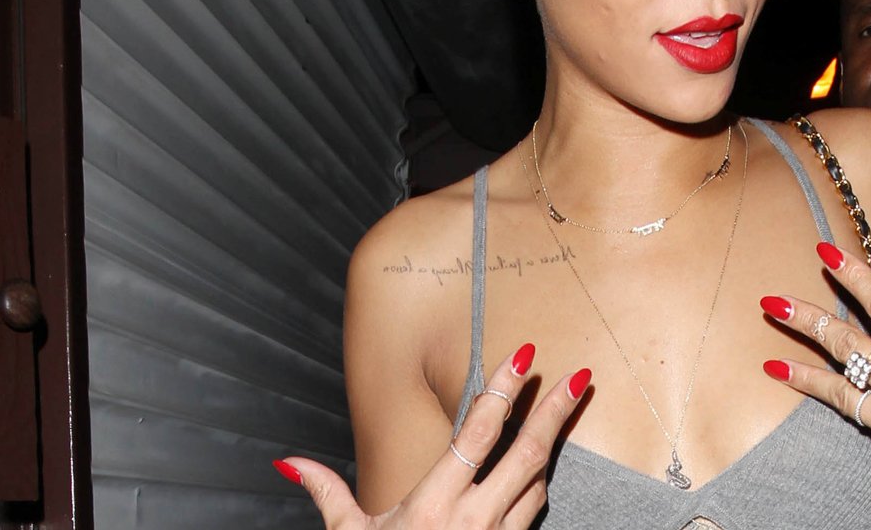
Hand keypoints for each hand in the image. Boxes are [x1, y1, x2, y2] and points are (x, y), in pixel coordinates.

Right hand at [274, 345, 591, 528]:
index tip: (523, 356)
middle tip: (579, 375)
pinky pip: (534, 510)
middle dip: (554, 410)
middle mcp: (473, 519)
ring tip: (568, 401)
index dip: (501, 391)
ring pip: (537, 480)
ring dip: (550, 442)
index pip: (477, 434)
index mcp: (432, 504)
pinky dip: (539, 483)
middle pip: (527, 452)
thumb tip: (291, 463)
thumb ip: (328, 493)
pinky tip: (541, 465)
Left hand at [760, 243, 870, 529]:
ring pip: (841, 389)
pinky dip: (850, 412)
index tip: (826, 253)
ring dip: (804, 373)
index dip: (854, 275)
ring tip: (771, 363)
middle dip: (806, 320)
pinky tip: (830, 407)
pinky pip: (868, 424)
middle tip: (771, 303)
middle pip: (846, 344)